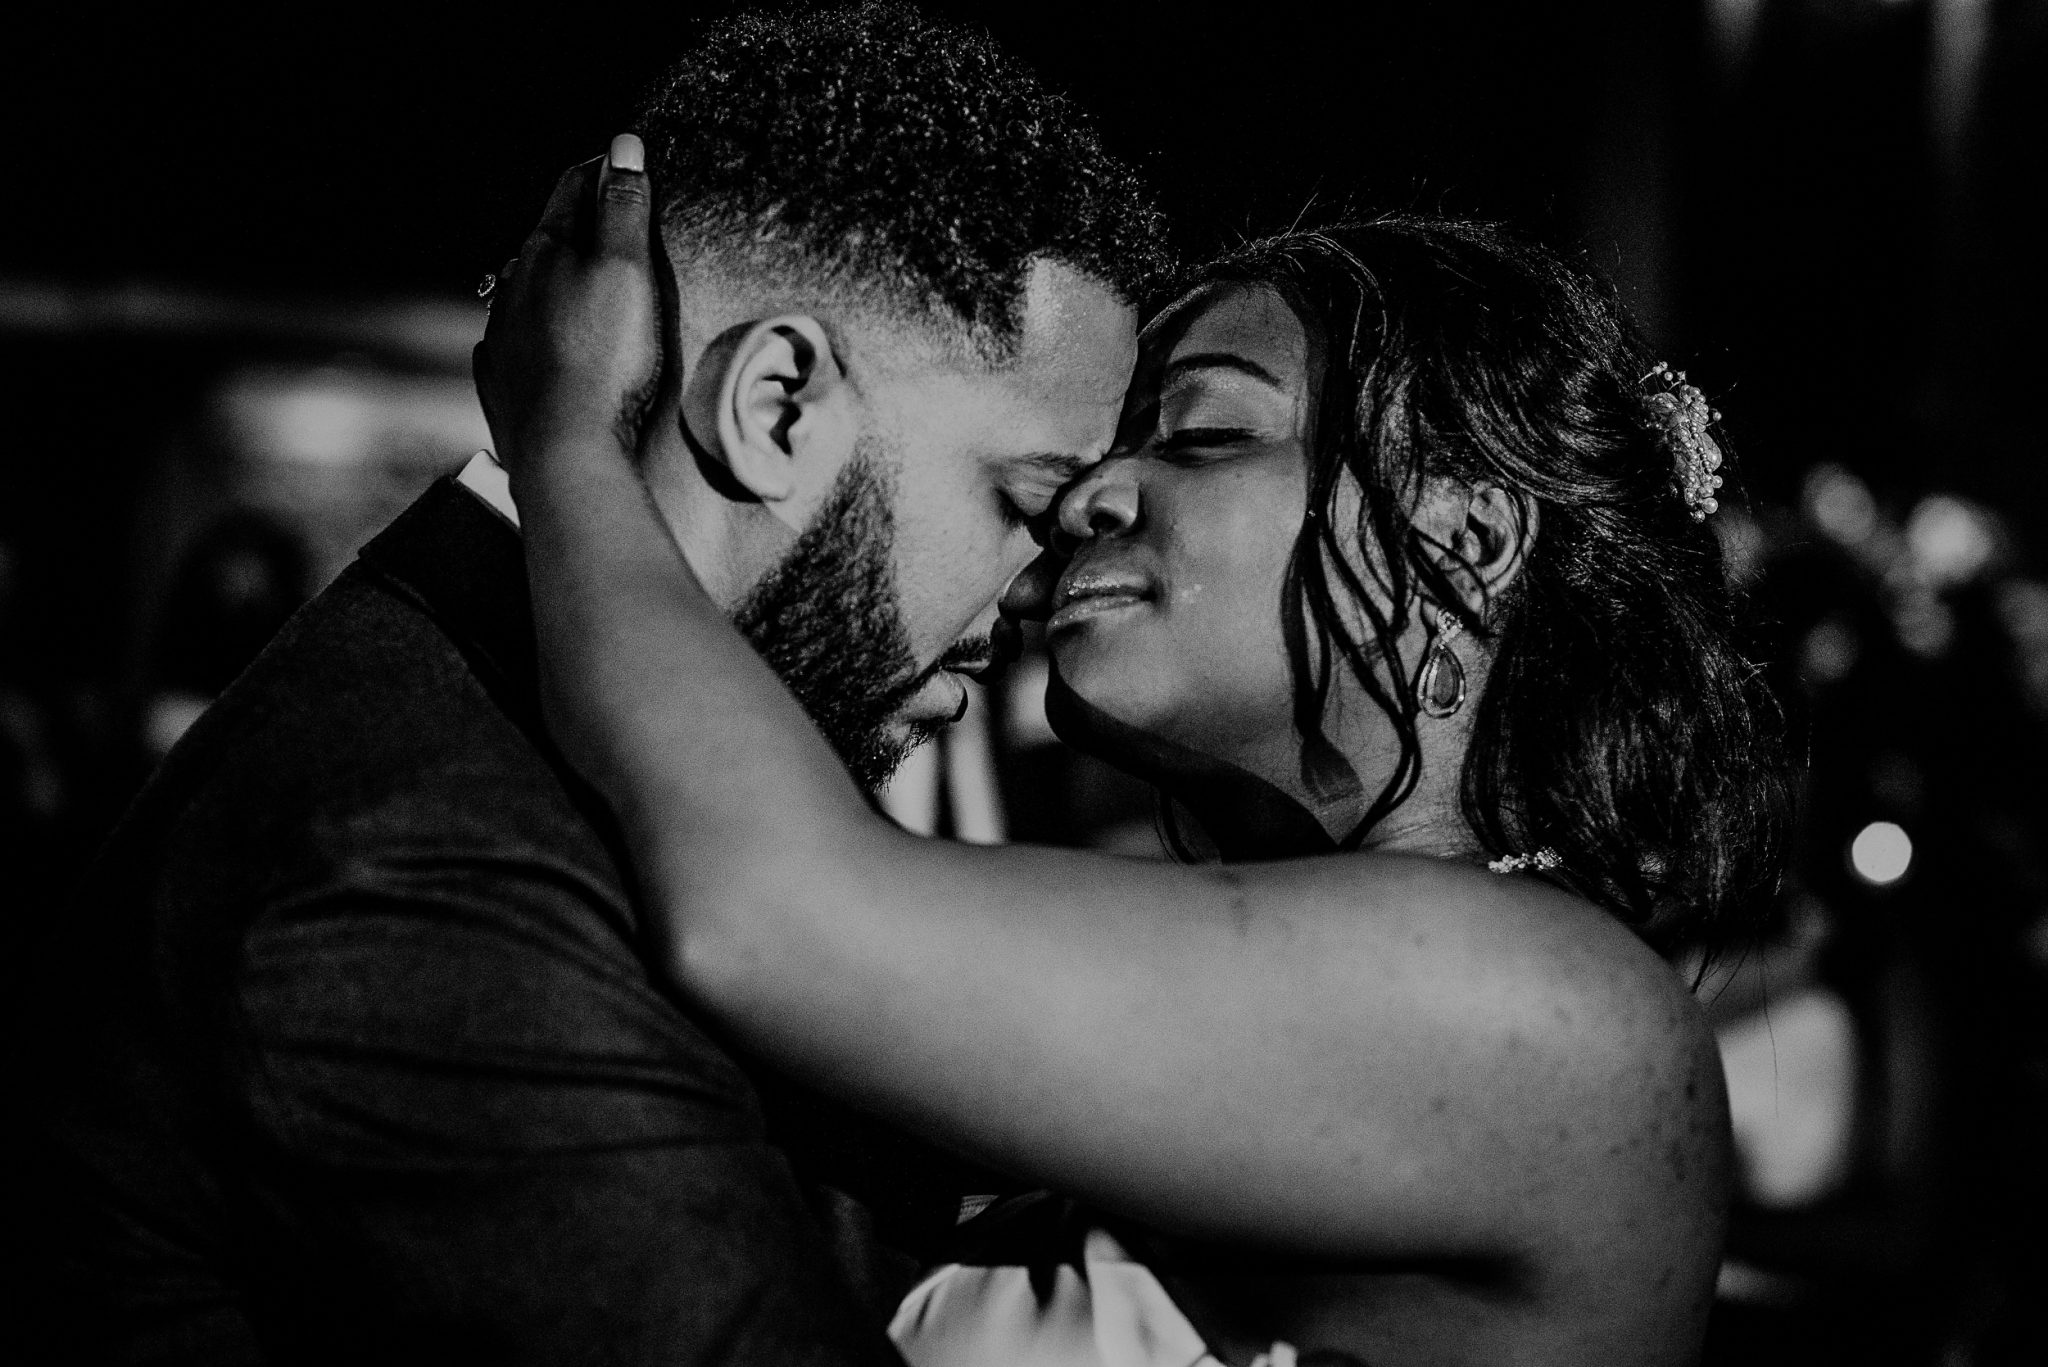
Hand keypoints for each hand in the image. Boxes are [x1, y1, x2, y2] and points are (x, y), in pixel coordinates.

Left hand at [473, 134, 664, 479]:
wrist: (565, 450)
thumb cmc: (604, 359)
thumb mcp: (627, 271)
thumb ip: (624, 208)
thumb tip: (622, 145)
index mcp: (545, 253)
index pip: (573, 190)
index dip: (601, 169)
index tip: (621, 160)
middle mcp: (513, 288)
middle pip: (545, 241)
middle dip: (574, 227)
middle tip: (602, 220)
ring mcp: (502, 338)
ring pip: (523, 292)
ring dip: (548, 281)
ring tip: (572, 283)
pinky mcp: (503, 384)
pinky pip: (512, 344)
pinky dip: (529, 333)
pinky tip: (537, 342)